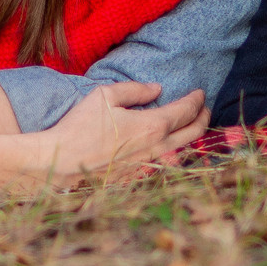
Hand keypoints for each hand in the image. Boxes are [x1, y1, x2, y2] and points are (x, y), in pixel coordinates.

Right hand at [34, 81, 209, 180]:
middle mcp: (156, 148)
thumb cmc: (81, 126)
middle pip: (193, 134)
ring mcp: (148, 166)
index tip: (200, 92)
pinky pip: (163, 162)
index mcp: (152, 126)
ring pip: (181, 150)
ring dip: (191, 136)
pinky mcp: (137, 176)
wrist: (62, 162)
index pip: (185, 112)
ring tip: (191, 125)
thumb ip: (135, 90)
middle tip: (204, 108)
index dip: (196, 100)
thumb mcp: (105, 96)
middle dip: (203, 118)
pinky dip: (172, 151)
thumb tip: (156, 89)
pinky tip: (167, 144)